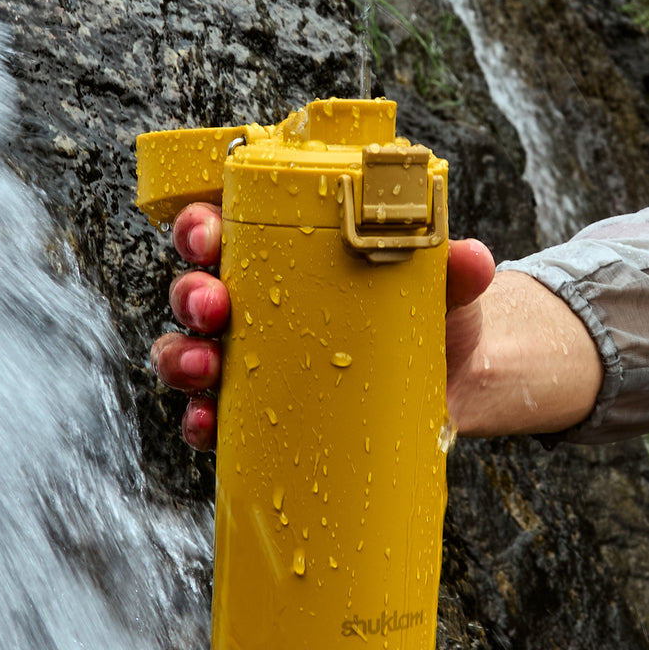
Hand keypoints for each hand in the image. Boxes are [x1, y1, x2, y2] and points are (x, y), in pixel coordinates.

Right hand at [150, 203, 497, 449]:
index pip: (223, 231)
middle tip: (213, 304)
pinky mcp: (259, 413)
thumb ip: (452, 269)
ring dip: (180, 357)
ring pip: (188, 352)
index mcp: (281, 258)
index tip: (210, 232)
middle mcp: (254, 307)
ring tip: (206, 365)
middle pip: (194, 291)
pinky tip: (208, 422)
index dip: (199, 227)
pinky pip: (210, 417)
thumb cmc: (431, 317)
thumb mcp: (442, 287)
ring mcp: (251, 363)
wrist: (452, 385)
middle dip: (190, 293)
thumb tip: (468, 257)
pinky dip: (199, 421)